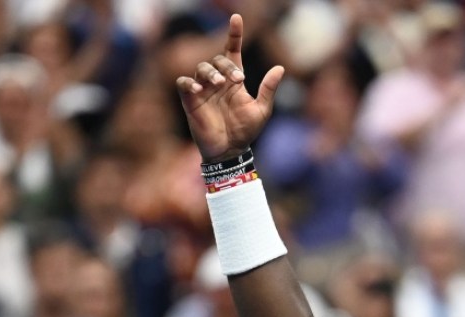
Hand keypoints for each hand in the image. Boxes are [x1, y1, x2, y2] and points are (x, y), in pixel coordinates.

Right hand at [175, 15, 283, 161]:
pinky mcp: (190, 100)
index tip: (237, 18)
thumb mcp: (261, 110)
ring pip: (200, 67)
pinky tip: (199, 90)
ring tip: (219, 84)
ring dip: (210, 73)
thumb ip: (268, 89)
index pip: (232, 51)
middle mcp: (218, 81)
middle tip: (237, 80)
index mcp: (235, 79)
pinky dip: (189, 83)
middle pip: (217, 60)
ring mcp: (203, 89)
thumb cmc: (245, 131)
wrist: (231, 150)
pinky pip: (183, 83)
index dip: (234, 35)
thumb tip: (281, 68)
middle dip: (226, 66)